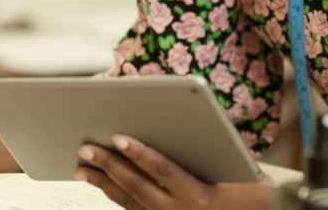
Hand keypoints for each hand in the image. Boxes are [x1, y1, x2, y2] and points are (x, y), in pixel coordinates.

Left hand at [74, 135, 274, 209]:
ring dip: (103, 183)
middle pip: (136, 186)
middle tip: (85, 149)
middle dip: (108, 166)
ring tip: (82, 168)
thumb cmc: (244, 193)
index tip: (117, 137)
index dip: (139, 153)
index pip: (162, 170)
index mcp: (198, 197)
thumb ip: (197, 152)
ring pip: (129, 202)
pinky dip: (116, 196)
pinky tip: (103, 185)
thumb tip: (164, 126)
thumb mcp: (230, 170)